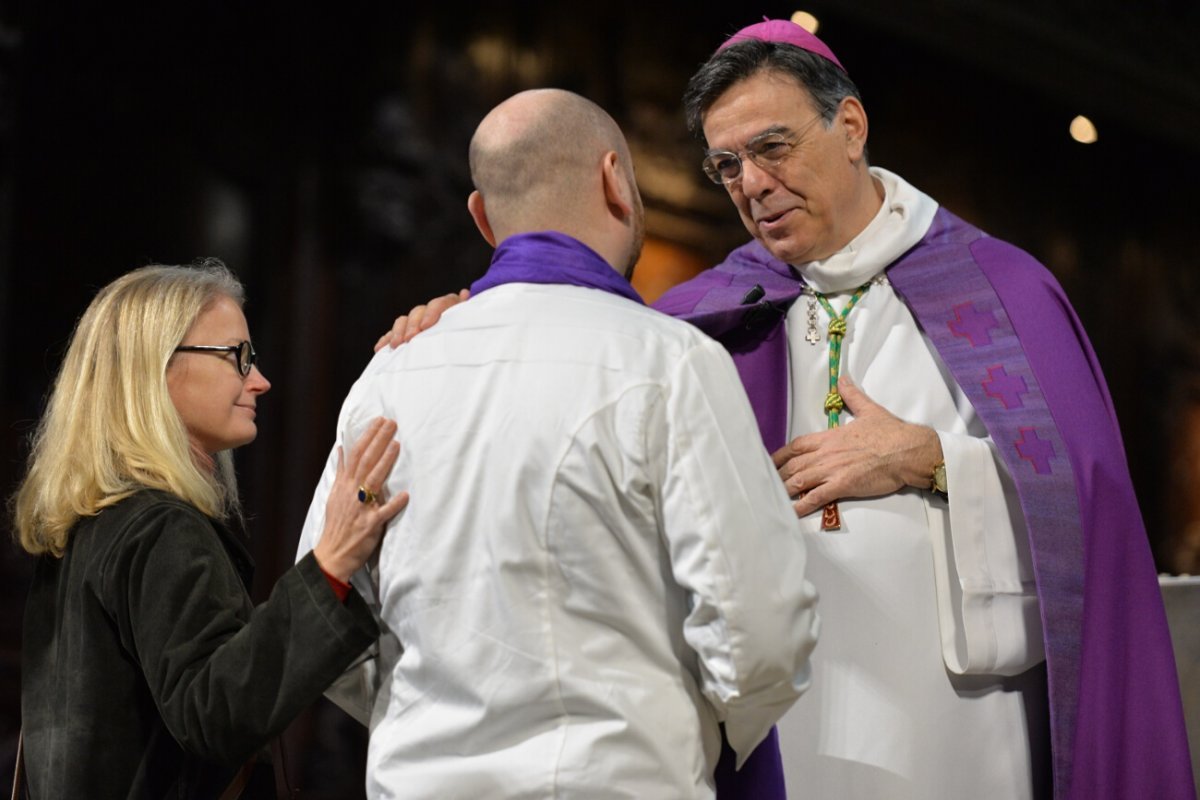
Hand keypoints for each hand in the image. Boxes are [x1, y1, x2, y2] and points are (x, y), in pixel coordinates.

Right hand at [313, 417, 409, 581]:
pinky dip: (393, 504)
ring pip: (373, 481)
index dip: (368, 437)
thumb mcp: (334, 495)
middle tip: (392, 423)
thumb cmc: (337, 525)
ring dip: (385, 462)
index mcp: (343, 485)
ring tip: (396, 445)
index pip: (356, 454)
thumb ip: (341, 472)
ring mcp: (360, 508)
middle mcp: (351, 493)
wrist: (332, 555)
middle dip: (379, 441)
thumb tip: (341, 449)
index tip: (380, 421)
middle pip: (365, 461)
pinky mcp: (369, 525)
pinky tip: (405, 495)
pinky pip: (383, 513)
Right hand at [374, 289, 469, 351]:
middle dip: (412, 325)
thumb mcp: (472, 328)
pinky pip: (393, 335)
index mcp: (452, 308)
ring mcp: (418, 323)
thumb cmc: (473, 343)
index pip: (440, 303)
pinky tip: (380, 349)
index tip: (426, 327)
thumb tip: (465, 292)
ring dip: (397, 333)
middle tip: (409, 340)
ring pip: (404, 321)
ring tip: (396, 346)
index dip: (432, 313)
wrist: (467, 357)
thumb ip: (468, 315)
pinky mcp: (406, 335)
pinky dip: (386, 340)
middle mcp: (433, 312)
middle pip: (419, 312)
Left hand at [771, 375, 941, 517]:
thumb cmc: (891, 433)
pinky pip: (816, 497)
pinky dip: (801, 505)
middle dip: (778, 475)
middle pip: (793, 465)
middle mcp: (826, 453)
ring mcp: (833, 470)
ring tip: (773, 498)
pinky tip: (792, 512)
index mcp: (829, 437)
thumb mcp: (868, 410)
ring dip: (784, 490)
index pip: (796, 446)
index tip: (770, 462)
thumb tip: (843, 380)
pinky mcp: (842, 485)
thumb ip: (852, 396)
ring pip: (799, 481)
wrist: (907, 450)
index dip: (780, 455)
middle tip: (767, 483)